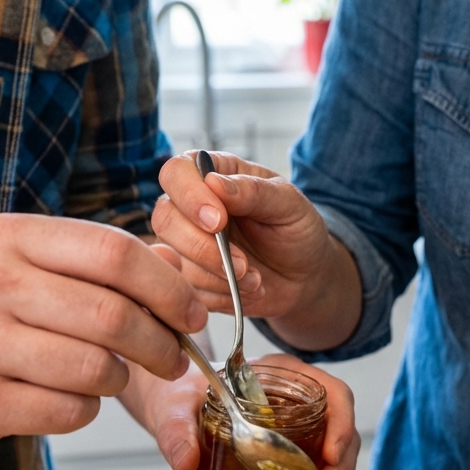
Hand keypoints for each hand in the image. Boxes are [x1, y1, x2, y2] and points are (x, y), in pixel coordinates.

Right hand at [0, 214, 205, 456]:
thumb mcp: (16, 267)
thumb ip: (89, 266)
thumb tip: (174, 272)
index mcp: (8, 238)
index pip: (114, 252)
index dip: (168, 287)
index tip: (192, 312)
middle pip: (113, 315)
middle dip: (161, 344)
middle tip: (174, 359)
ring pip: (96, 369)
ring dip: (119, 380)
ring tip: (108, 378)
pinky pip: (69, 411)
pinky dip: (85, 410)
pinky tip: (65, 399)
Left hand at [123, 352, 360, 469]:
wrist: (174, 408)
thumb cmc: (180, 396)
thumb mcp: (175, 407)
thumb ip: (177, 430)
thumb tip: (186, 462)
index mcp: (285, 377)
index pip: (334, 394)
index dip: (342, 424)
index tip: (331, 456)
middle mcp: (301, 403)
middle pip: (342, 435)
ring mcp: (301, 431)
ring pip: (336, 462)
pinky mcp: (293, 458)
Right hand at [154, 151, 360, 349]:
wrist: (304, 277)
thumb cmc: (296, 230)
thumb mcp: (288, 204)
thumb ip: (253, 191)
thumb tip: (214, 182)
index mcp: (211, 175)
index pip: (176, 173)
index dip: (190, 197)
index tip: (219, 221)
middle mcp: (190, 208)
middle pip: (164, 219)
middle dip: (202, 247)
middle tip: (242, 263)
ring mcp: (185, 245)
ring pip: (173, 260)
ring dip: (217, 276)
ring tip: (254, 279)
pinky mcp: (190, 279)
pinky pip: (187, 291)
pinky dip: (220, 296)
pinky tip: (247, 290)